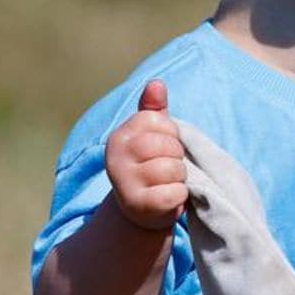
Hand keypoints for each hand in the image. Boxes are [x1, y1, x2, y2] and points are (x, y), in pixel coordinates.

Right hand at [105, 80, 186, 229]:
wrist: (142, 211)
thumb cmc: (151, 167)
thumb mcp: (151, 137)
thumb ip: (154, 110)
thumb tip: (157, 83)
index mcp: (120, 136)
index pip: (160, 122)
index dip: (171, 136)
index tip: (163, 149)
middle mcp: (115, 157)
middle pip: (168, 146)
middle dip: (177, 158)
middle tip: (167, 170)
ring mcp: (124, 181)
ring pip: (173, 169)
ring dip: (179, 179)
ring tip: (166, 184)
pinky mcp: (138, 204)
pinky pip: (174, 193)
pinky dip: (179, 197)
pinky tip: (167, 199)